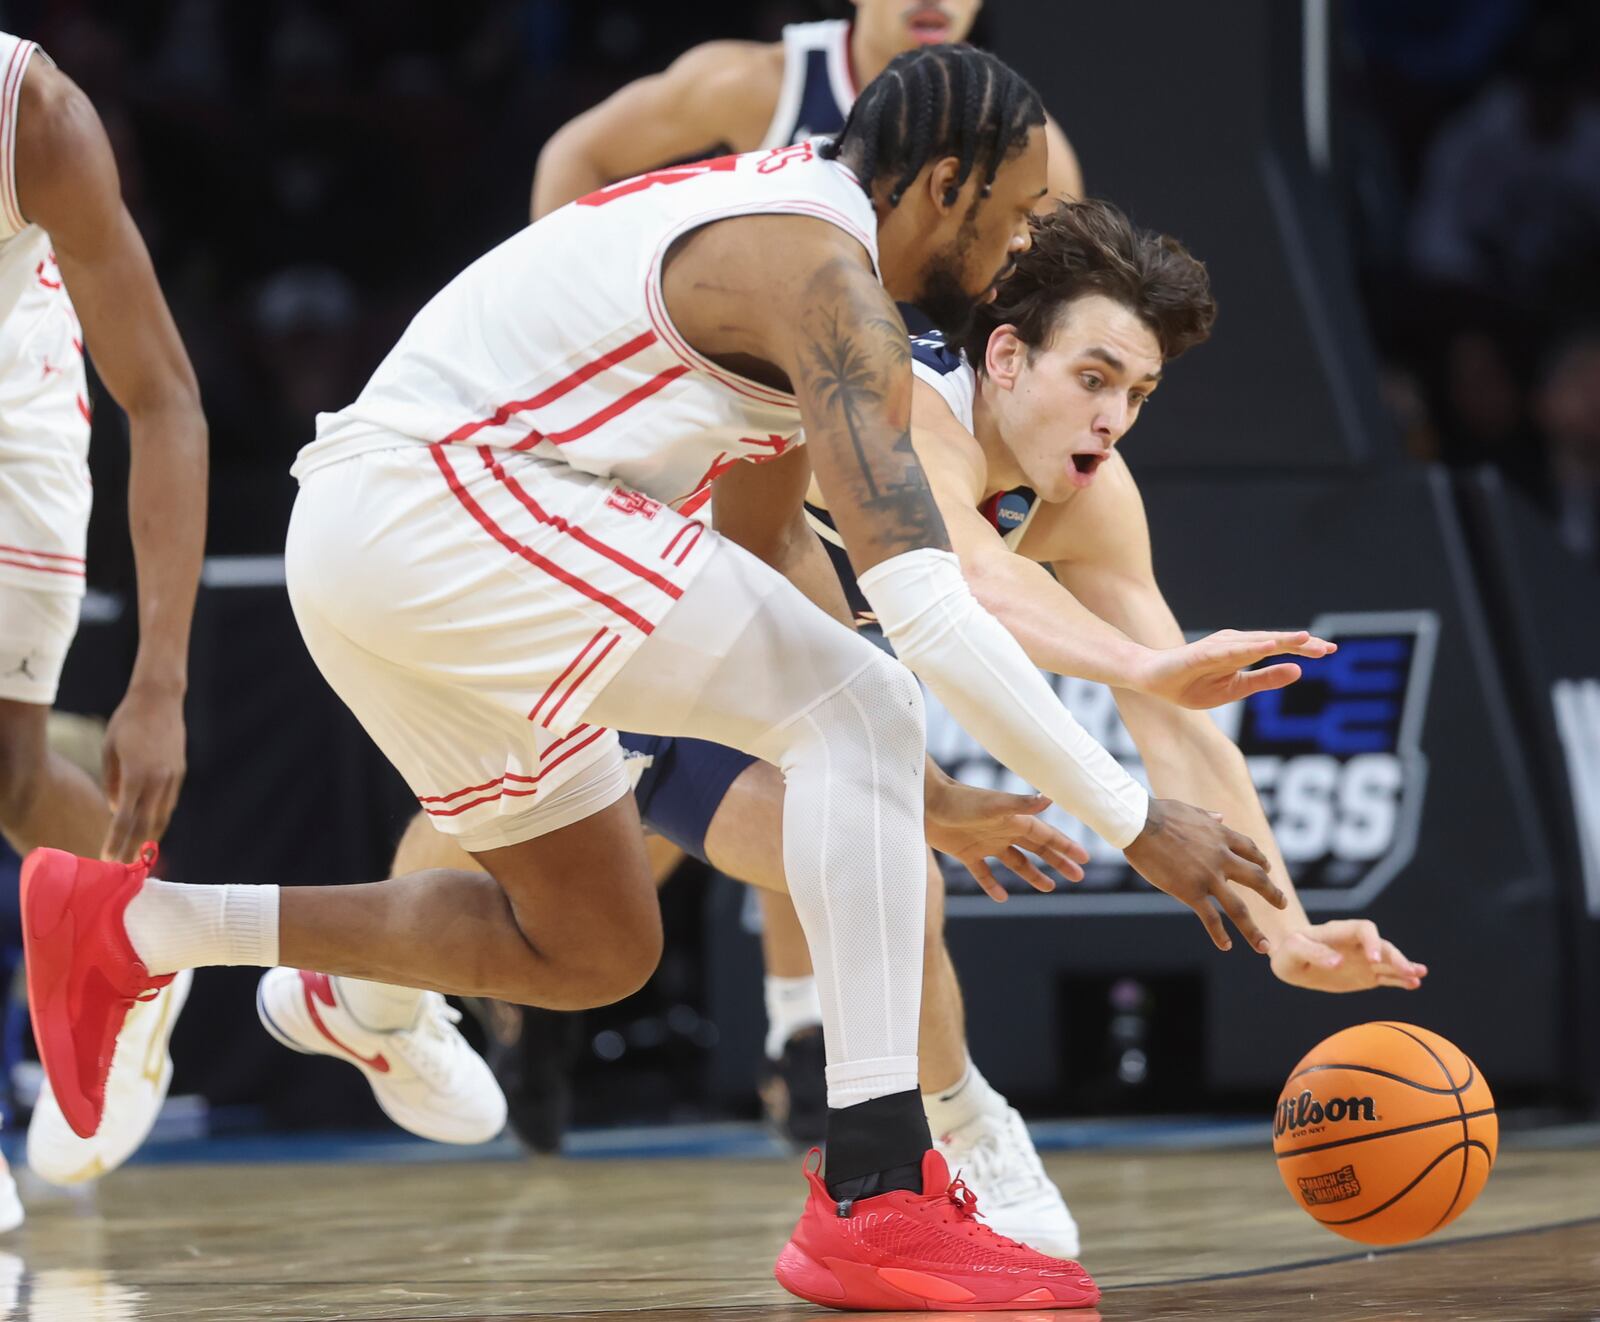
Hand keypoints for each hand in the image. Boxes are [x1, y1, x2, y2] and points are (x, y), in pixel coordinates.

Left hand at [101, 682, 186, 861]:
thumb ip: (112, 783)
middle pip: (147, 823)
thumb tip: (117, 808)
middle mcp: (158, 780)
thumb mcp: (109, 750)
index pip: (125, 818)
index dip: (116, 841)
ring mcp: (173, 776)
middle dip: (135, 847)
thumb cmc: (127, 722)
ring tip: (140, 852)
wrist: (160, 699)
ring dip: (150, 834)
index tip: (108, 858)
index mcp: (136, 775)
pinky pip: (169, 801)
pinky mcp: (180, 771)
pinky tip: (151, 825)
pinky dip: (159, 816)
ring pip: (162, 815)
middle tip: (126, 866)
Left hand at [924, 774, 1088, 902]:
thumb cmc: (960, 800)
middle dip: (1058, 862)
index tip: (1085, 859)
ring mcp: (985, 843)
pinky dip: (993, 885)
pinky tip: (1002, 897)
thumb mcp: (993, 804)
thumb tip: (1050, 798)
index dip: (1065, 847)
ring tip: (1049, 888)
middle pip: (1037, 850)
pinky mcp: (966, 852)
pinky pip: (983, 873)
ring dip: (1032, 874)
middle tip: (1078, 877)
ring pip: (1015, 862)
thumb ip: (1021, 804)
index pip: (1047, 836)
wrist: (926, 802)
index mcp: (1014, 820)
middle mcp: (1003, 831)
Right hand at [1122, 798, 1286, 950]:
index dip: (1261, 860)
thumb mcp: (1190, 810)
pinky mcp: (1190, 891)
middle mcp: (1221, 858)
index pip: (1250, 850)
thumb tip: (1219, 817)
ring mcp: (1208, 877)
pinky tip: (1227, 946)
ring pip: (1238, 908)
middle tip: (1283, 903)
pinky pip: (1210, 917)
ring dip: (1253, 929)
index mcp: (1220, 836)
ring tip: (1265, 946)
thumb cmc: (1159, 813)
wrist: (1140, 823)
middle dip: (1272, 893)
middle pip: (1256, 879)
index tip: (1268, 868)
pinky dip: (1219, 934)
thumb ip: (1208, 817)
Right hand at [1138, 630, 1335, 709]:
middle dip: (1301, 645)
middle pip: (1272, 642)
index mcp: (1243, 653)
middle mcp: (1234, 643)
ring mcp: (1218, 646)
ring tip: (1305, 640)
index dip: (1304, 649)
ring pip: (1256, 642)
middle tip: (1329, 649)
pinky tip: (1268, 647)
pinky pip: (1231, 651)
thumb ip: (1264, 680)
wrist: (1151, 680)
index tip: (1330, 651)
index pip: (1279, 649)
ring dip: (1280, 640)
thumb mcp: (1234, 689)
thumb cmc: (1190, 684)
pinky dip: (1251, 647)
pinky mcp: (1202, 653)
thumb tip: (1298, 672)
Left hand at [1270, 919, 1427, 992]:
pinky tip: (1414, 984)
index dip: (1371, 941)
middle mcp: (1356, 944)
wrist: (1292, 959)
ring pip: (1388, 961)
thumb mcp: (1294, 951)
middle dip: (1396, 957)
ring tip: (1420, 975)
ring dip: (1405, 967)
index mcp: (1339, 933)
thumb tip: (1338, 962)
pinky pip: (1386, 976)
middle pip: (1382, 945)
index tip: (1373, 958)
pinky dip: (1400, 980)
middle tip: (1409, 971)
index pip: (1363, 929)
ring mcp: (1363, 959)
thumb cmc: (1289, 950)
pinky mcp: (1366, 975)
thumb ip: (1314, 953)